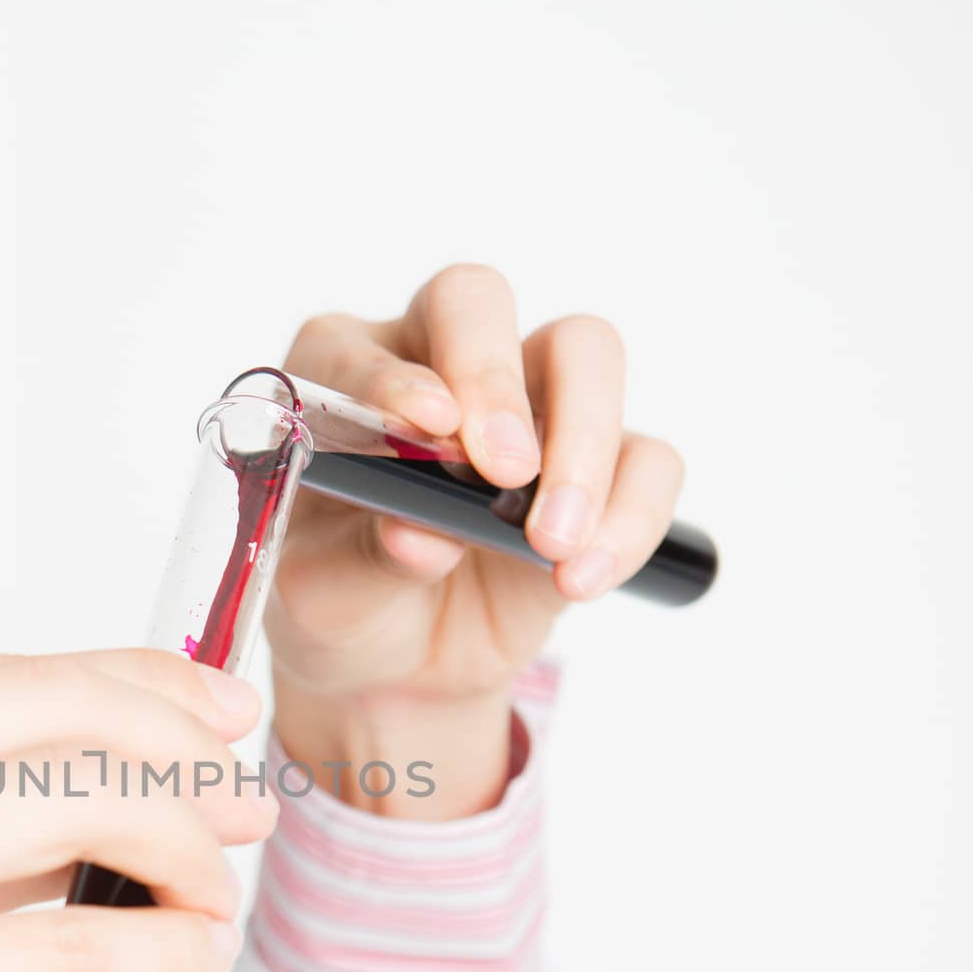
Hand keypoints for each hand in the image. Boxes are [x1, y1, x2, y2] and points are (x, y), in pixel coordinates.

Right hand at [0, 650, 274, 971]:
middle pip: (59, 717)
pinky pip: (74, 944)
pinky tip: (188, 952)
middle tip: (243, 805)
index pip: (14, 671)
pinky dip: (158, 946)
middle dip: (182, 758)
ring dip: (184, 850)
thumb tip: (140, 772)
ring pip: (80, 809)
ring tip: (214, 889)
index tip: (216, 713)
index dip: (141, 686)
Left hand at [268, 264, 684, 816]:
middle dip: (493, 380)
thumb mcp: (326, 596)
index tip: (426, 427)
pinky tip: (584, 575)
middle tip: (502, 468)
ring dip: (581, 443)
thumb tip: (417, 534)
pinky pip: (646, 459)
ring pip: (584, 354)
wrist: (398, 667)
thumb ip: (363, 558)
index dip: (397, 378)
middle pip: (478, 304)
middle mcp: (437, 367)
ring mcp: (526, 407)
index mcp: (345, 379)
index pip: (368, 346)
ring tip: (551, 540)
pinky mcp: (595, 467)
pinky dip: (630, 513)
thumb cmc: (343, 604)